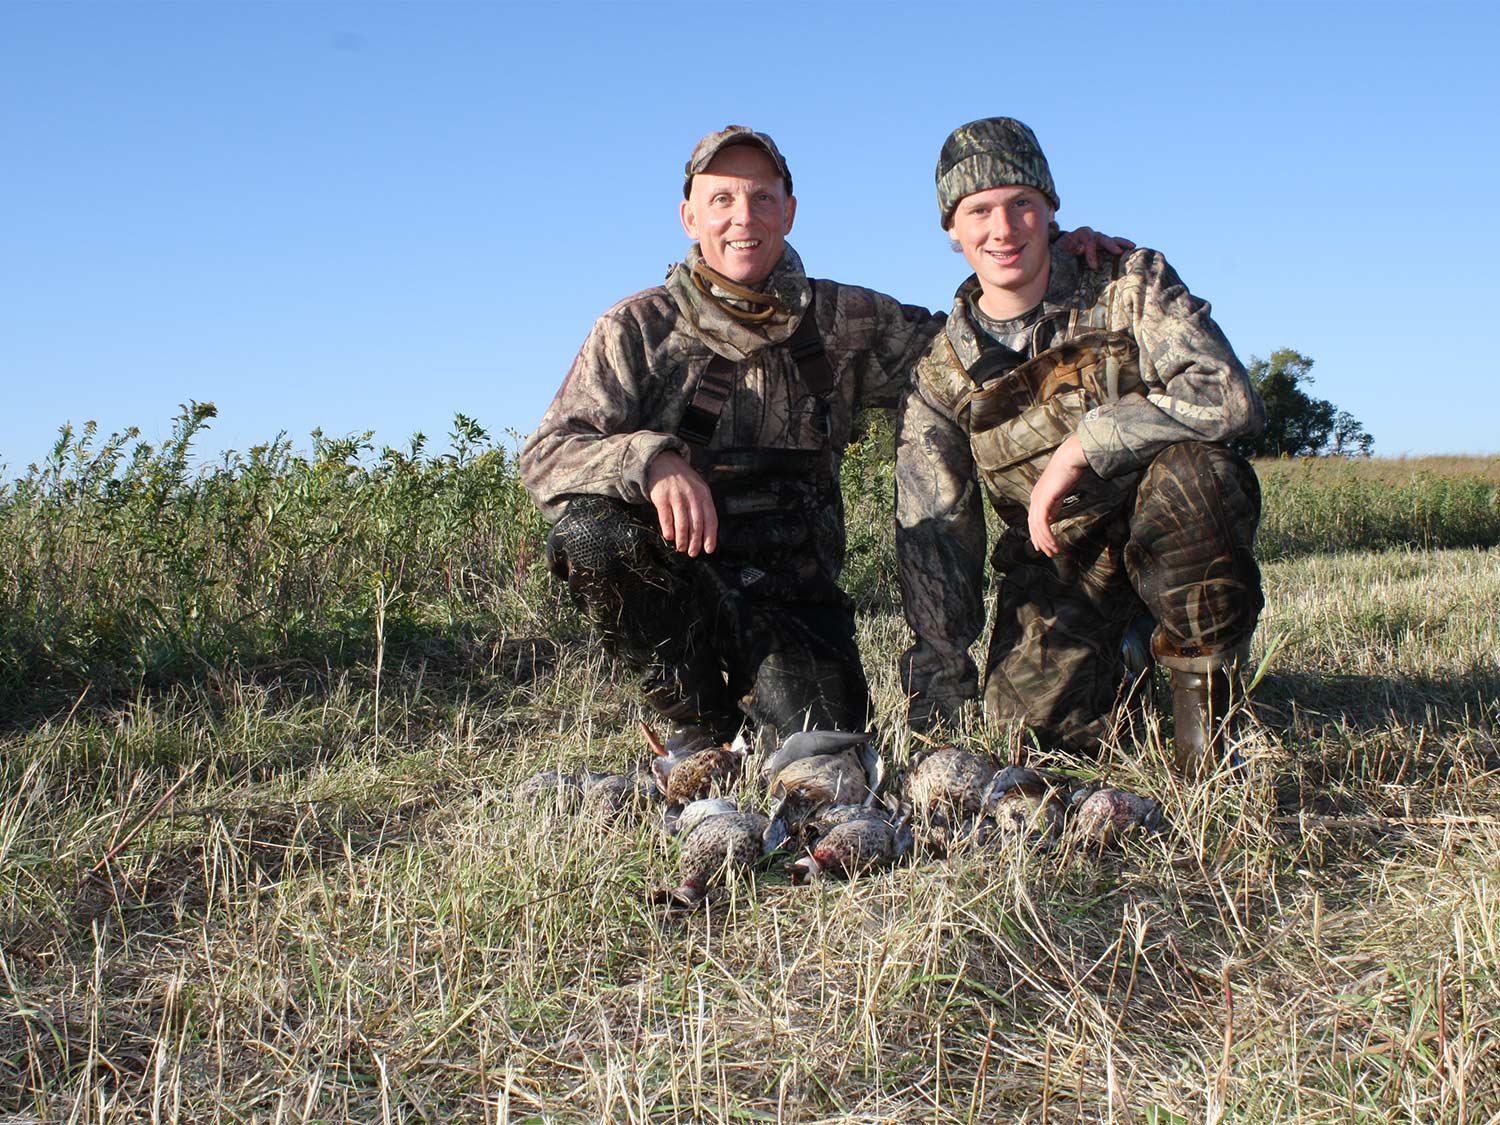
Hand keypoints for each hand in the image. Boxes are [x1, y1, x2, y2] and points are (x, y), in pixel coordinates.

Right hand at [646, 451, 716, 555]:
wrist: (662, 461)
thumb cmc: (682, 479)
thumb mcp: (698, 487)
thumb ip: (702, 506)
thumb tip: (705, 532)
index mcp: (704, 494)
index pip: (711, 519)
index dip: (710, 537)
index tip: (708, 550)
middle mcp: (692, 496)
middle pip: (697, 524)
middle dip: (695, 542)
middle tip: (692, 553)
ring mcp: (676, 496)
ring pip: (682, 524)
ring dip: (682, 540)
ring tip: (681, 548)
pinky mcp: (661, 498)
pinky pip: (666, 519)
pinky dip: (668, 531)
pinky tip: (669, 537)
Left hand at [1028, 434, 1088, 557]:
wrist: (1070, 458)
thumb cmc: (1068, 472)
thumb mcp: (1060, 492)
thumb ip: (1054, 504)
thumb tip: (1051, 516)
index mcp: (1037, 497)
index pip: (1034, 520)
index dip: (1037, 535)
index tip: (1042, 547)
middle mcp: (1035, 499)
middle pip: (1033, 526)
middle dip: (1040, 542)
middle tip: (1049, 554)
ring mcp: (1037, 499)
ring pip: (1037, 527)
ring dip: (1046, 542)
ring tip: (1054, 551)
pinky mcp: (1043, 500)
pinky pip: (1043, 523)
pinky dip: (1047, 535)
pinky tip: (1053, 543)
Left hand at [1055, 226, 1135, 270]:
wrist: (1061, 249)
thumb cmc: (1061, 251)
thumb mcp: (1060, 250)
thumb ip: (1068, 248)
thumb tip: (1081, 248)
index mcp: (1081, 234)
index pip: (1088, 240)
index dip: (1092, 253)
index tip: (1094, 267)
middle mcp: (1092, 235)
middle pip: (1102, 238)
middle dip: (1110, 245)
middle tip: (1118, 252)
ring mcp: (1099, 240)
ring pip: (1111, 240)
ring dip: (1121, 243)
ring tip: (1132, 246)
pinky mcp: (1104, 247)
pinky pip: (1114, 246)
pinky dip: (1123, 248)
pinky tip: (1132, 251)